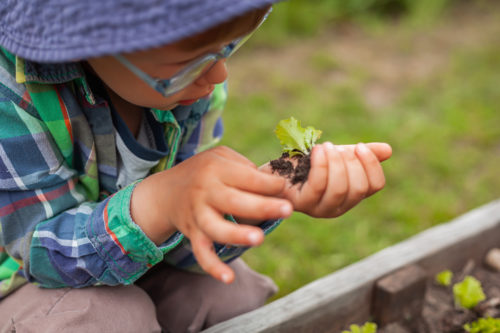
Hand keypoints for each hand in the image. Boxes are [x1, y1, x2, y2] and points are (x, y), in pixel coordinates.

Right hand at [130, 146, 292, 282]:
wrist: (166, 192)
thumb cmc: (203, 172)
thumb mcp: (220, 157)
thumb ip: (245, 166)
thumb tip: (274, 184)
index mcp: (216, 169)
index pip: (247, 177)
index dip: (268, 183)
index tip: (284, 187)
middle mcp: (206, 192)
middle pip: (235, 201)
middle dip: (262, 206)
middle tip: (287, 210)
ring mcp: (198, 214)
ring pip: (217, 228)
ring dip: (237, 234)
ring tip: (259, 238)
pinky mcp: (193, 234)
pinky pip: (202, 252)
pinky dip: (213, 266)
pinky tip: (228, 278)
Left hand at [261, 142, 391, 217]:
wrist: (272, 170)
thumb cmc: (305, 163)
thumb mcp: (335, 155)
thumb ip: (359, 154)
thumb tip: (388, 150)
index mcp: (350, 195)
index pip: (375, 185)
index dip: (371, 165)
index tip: (359, 146)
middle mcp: (337, 207)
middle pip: (358, 188)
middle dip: (350, 162)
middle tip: (337, 147)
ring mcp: (319, 208)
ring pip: (339, 188)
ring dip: (334, 162)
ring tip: (325, 146)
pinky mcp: (301, 204)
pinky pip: (318, 186)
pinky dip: (321, 165)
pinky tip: (317, 150)